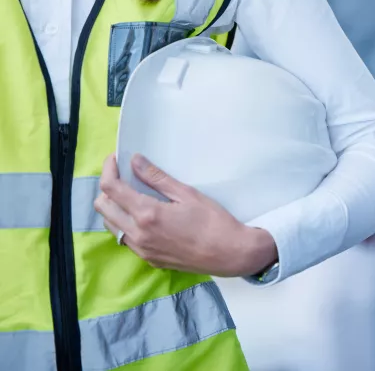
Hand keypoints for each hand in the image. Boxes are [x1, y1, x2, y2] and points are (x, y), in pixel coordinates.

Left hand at [94, 154, 277, 276]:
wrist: (229, 254)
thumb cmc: (213, 221)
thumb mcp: (187, 194)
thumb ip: (157, 178)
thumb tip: (135, 161)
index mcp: (147, 214)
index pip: (111, 188)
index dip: (108, 169)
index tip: (115, 159)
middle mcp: (137, 234)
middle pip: (102, 207)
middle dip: (107, 188)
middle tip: (124, 176)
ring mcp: (141, 249)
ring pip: (111, 225)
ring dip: (114, 208)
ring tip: (132, 195)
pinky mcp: (148, 259)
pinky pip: (125, 239)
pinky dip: (126, 224)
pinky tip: (144, 217)